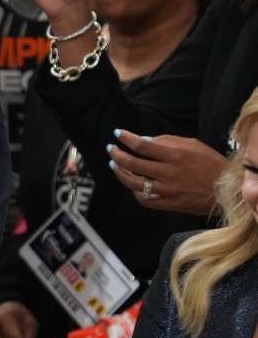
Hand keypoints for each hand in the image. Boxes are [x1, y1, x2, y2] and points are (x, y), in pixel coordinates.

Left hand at [108, 130, 224, 214]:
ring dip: (119, 173)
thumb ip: (167, 141)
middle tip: (111, 148)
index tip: (117, 134)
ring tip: (114, 164)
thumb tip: (144, 139)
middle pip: (132, 163)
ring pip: (133, 183)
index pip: (141, 145)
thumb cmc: (210, 164)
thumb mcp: (193, 145)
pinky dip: (134, 191)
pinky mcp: (169, 203)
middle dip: (116, 154)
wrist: (226, 190)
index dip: (126, 138)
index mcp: (175, 156)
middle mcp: (169, 173)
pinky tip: (130, 183)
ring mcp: (168, 190)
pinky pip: (144, 199)